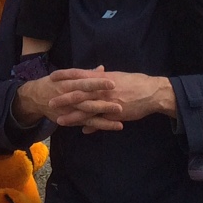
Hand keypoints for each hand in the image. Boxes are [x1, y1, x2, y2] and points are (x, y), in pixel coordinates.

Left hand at [13, 67, 175, 132]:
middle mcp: (103, 89)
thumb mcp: (116, 76)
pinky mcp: (116, 114)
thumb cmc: (133, 82)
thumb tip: (93, 72)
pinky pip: (101, 121)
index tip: (52, 76)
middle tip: (50, 101)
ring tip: (59, 120)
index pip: (79, 74)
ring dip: (73, 115)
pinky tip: (82, 131)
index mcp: (102, 77)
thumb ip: (102, 76)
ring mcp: (108, 102)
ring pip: (87, 109)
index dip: (65, 75)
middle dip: (64, 98)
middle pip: (79, 93)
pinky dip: (91, 126)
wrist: (152, 92)